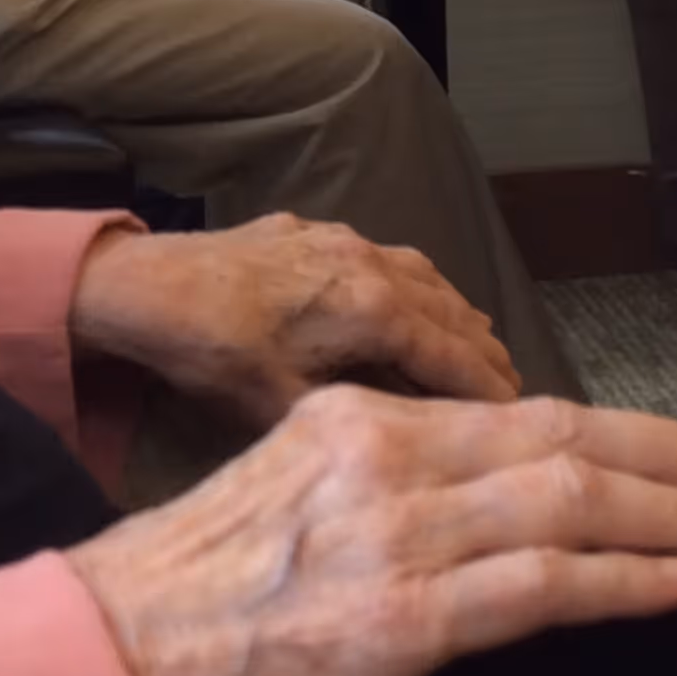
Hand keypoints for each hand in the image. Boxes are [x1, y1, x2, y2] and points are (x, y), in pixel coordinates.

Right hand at [66, 385, 676, 675]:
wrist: (104, 652)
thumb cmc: (181, 591)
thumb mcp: (282, 490)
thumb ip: (376, 479)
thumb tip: (467, 500)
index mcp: (358, 420)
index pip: (517, 413)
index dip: (612, 430)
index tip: (669, 449)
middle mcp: (388, 455)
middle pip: (562, 439)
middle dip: (665, 458)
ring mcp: (400, 535)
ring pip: (571, 501)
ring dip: (673, 515)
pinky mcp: (403, 619)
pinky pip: (544, 587)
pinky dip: (626, 579)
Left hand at [69, 212, 518, 425]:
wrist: (151, 285)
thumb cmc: (215, 354)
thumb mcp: (285, 407)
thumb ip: (355, 419)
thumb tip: (407, 445)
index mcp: (375, 310)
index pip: (456, 357)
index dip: (493, 393)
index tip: (525, 421)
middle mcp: (374, 265)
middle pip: (453, 312)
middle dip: (486, 353)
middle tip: (514, 393)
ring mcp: (346, 241)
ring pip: (426, 278)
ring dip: (456, 315)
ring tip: (479, 346)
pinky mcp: (317, 230)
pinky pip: (389, 258)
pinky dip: (417, 287)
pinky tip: (410, 303)